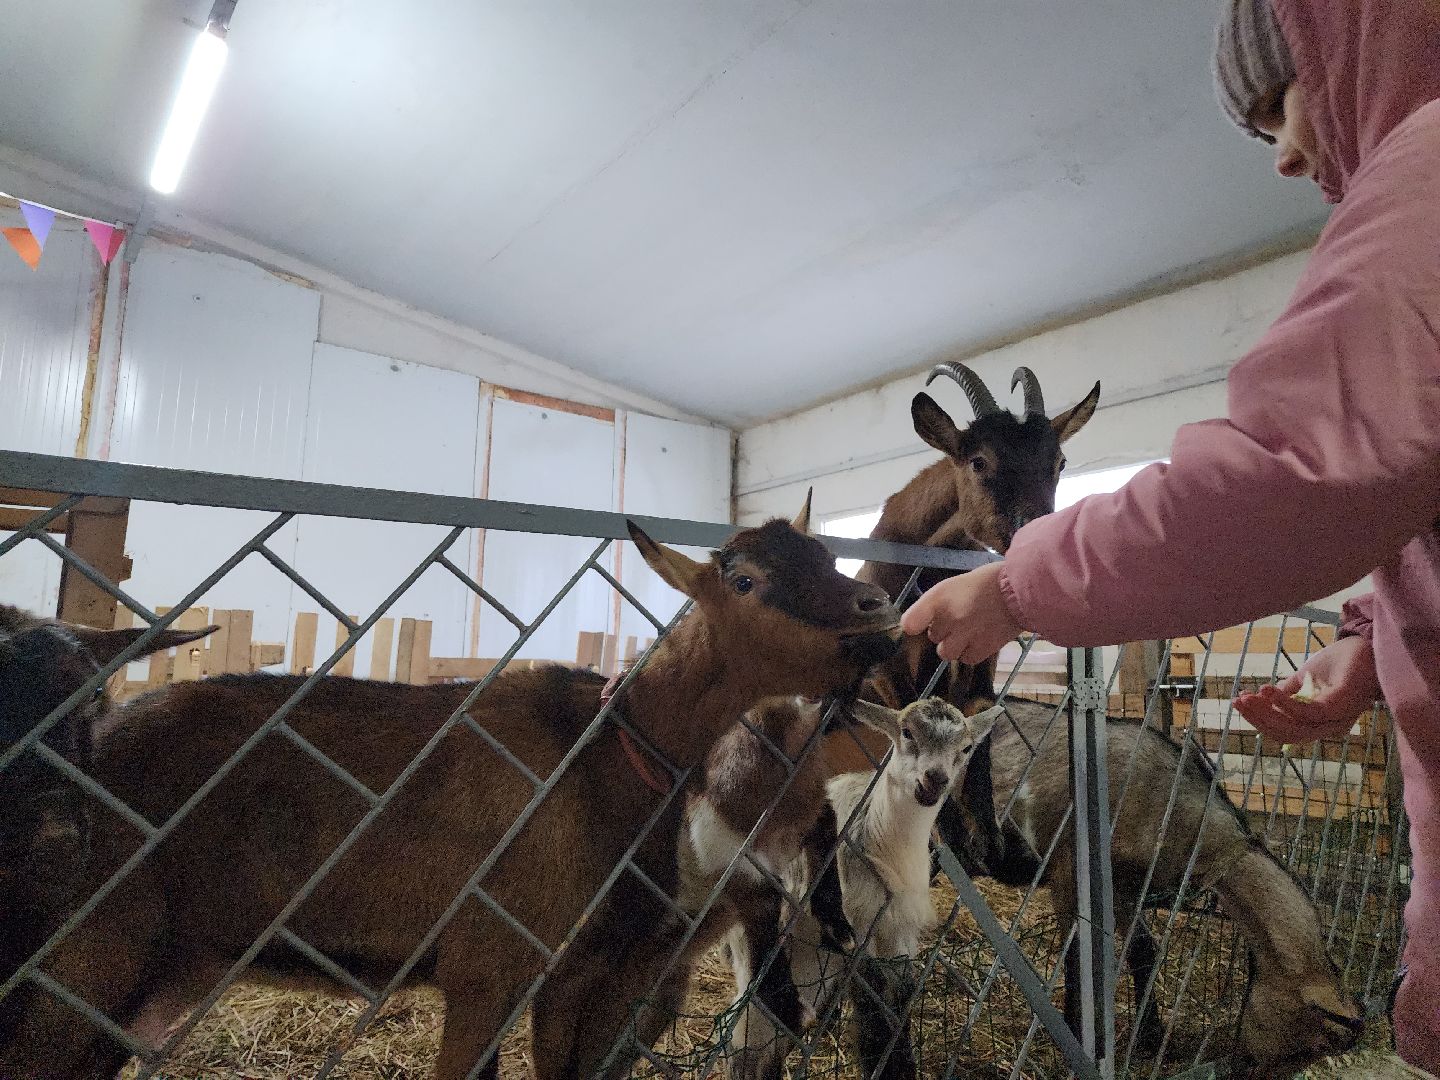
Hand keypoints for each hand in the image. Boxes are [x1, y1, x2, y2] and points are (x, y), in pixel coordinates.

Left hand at [900, 562, 1021, 664]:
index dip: (915, 625)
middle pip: (933, 637)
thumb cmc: (990, 581)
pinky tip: (981, 640)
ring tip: (970, 632)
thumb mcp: (957, 583)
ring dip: (955, 645)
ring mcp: (965, 635)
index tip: (920, 624)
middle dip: (944, 631)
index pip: (910, 623)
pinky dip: (972, 653)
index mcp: (939, 598)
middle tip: (960, 620)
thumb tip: (930, 620)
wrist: (1022, 590)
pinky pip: (967, 659)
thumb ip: (942, 602)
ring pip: (946, 653)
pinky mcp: (982, 649)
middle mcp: (948, 618)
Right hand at [1233, 635, 1378, 743]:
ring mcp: (1338, 718)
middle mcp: (1330, 726)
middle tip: (1238, 701)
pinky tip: (1266, 690)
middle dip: (1258, 719)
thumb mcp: (1306, 678)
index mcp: (1320, 723)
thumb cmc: (1341, 663)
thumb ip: (1287, 693)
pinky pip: (1309, 713)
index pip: (1284, 731)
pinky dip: (1284, 704)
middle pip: (1287, 735)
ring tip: (1247, 696)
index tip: (1237, 702)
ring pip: (1295, 728)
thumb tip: (1260, 701)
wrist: (1369, 645)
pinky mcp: (1343, 704)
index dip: (1258, 720)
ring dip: (1266, 714)